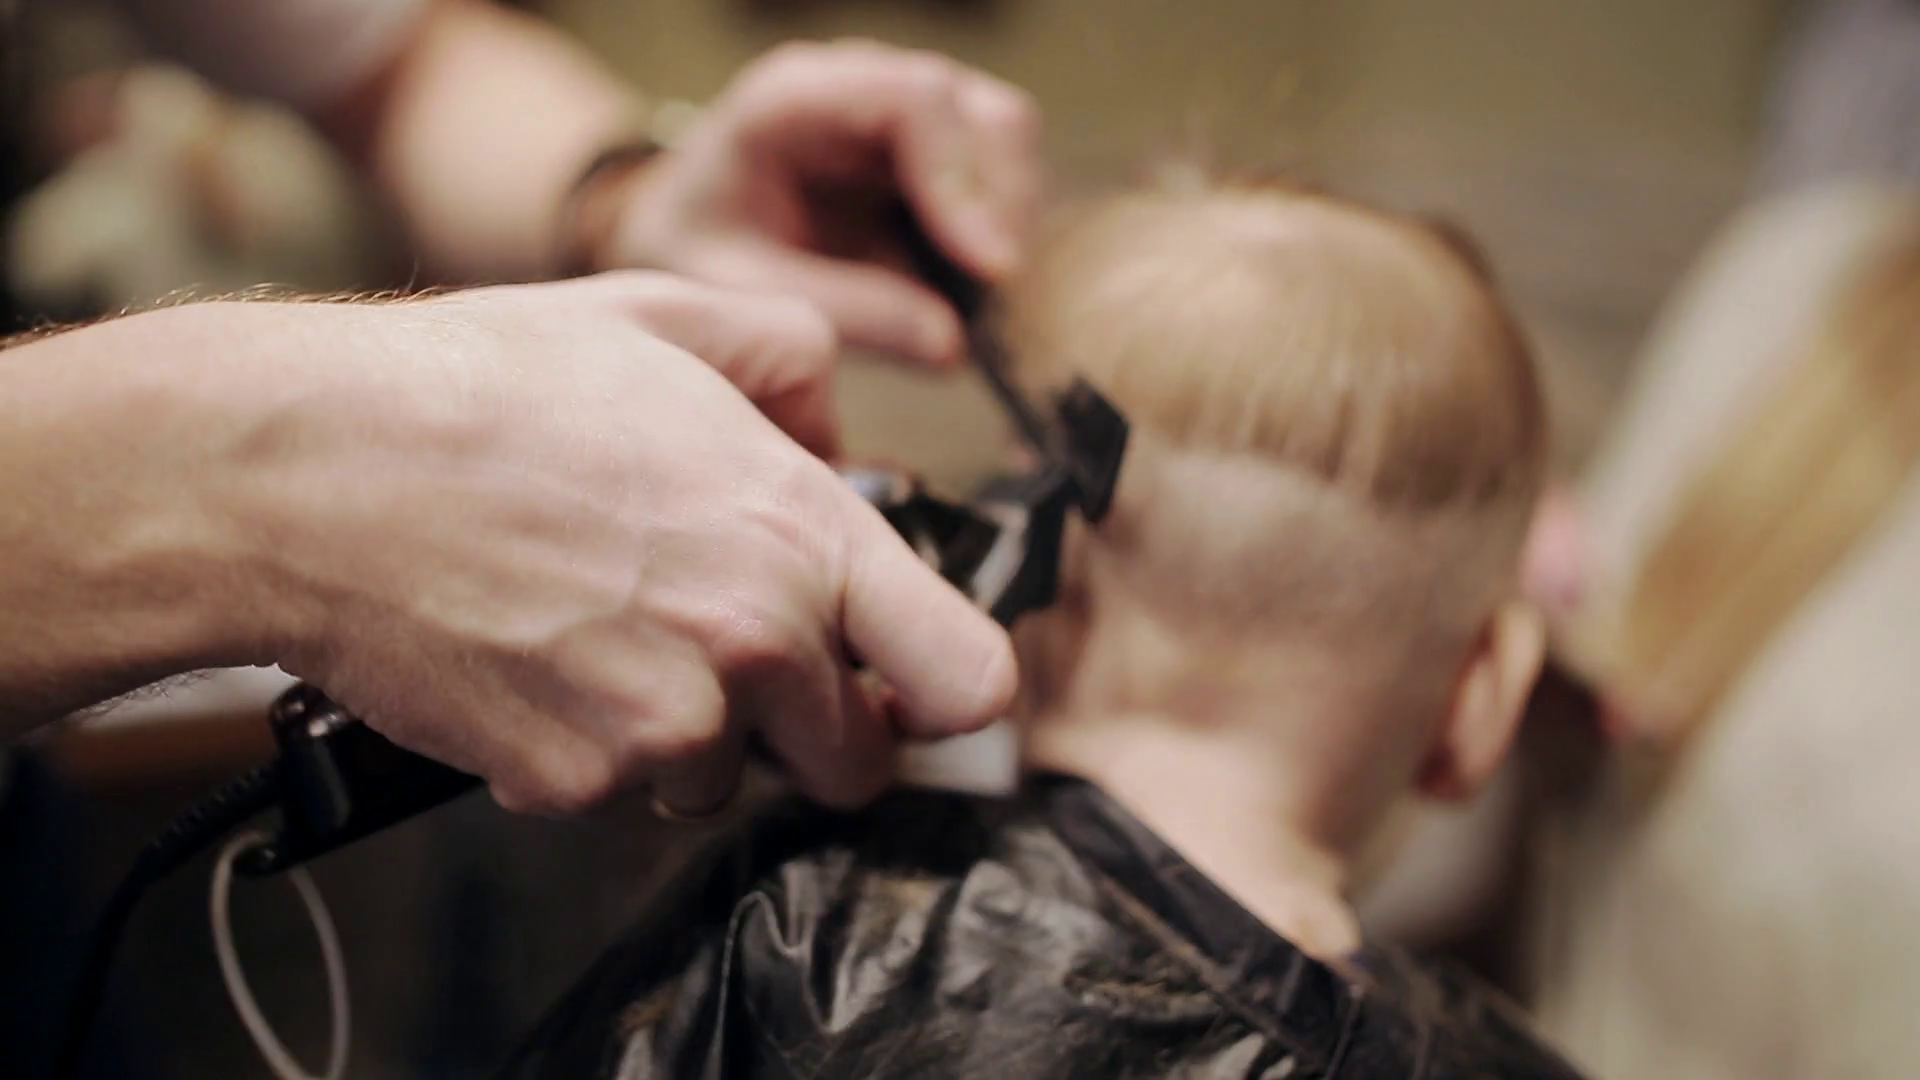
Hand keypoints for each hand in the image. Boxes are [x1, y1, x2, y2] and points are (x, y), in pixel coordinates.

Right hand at [219, 273, 1014, 814]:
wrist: (312, 473)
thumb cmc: (484, 387)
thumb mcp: (666, 316)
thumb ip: (792, 362)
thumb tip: (834, 438)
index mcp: (802, 536)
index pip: (968, 681)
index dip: (951, 695)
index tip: (912, 686)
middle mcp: (756, 645)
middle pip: (855, 762)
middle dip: (809, 725)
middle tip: (734, 656)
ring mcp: (664, 728)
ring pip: (724, 779)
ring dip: (687, 732)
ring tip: (601, 630)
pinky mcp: (573, 783)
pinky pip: (615, 791)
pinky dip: (586, 747)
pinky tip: (535, 659)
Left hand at [604, 41, 1041, 365]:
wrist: (687, 220)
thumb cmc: (701, 242)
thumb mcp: (744, 286)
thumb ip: (842, 309)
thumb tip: (953, 347)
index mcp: (801, 96)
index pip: (917, 103)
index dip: (965, 182)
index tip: (991, 269)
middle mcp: (870, 84)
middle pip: (986, 116)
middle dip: (1004, 214)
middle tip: (994, 308)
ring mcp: (913, 111)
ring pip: (1009, 145)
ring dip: (1010, 230)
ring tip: (977, 310)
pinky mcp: (940, 149)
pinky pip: (1001, 182)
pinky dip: (1000, 241)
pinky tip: (970, 298)